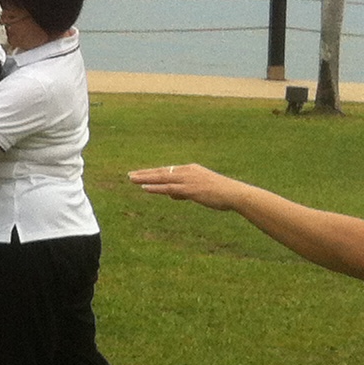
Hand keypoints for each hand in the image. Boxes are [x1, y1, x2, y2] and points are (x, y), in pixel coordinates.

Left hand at [127, 163, 250, 209]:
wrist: (234, 193)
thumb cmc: (219, 193)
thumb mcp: (199, 190)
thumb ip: (184, 191)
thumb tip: (172, 195)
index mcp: (190, 169)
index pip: (167, 170)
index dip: (153, 173)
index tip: (140, 174)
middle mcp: (187, 171)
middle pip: (161, 172)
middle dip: (145, 174)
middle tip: (130, 175)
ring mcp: (188, 179)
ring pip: (162, 178)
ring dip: (146, 179)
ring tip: (132, 180)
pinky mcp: (189, 188)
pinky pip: (168, 188)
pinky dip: (156, 188)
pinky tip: (144, 188)